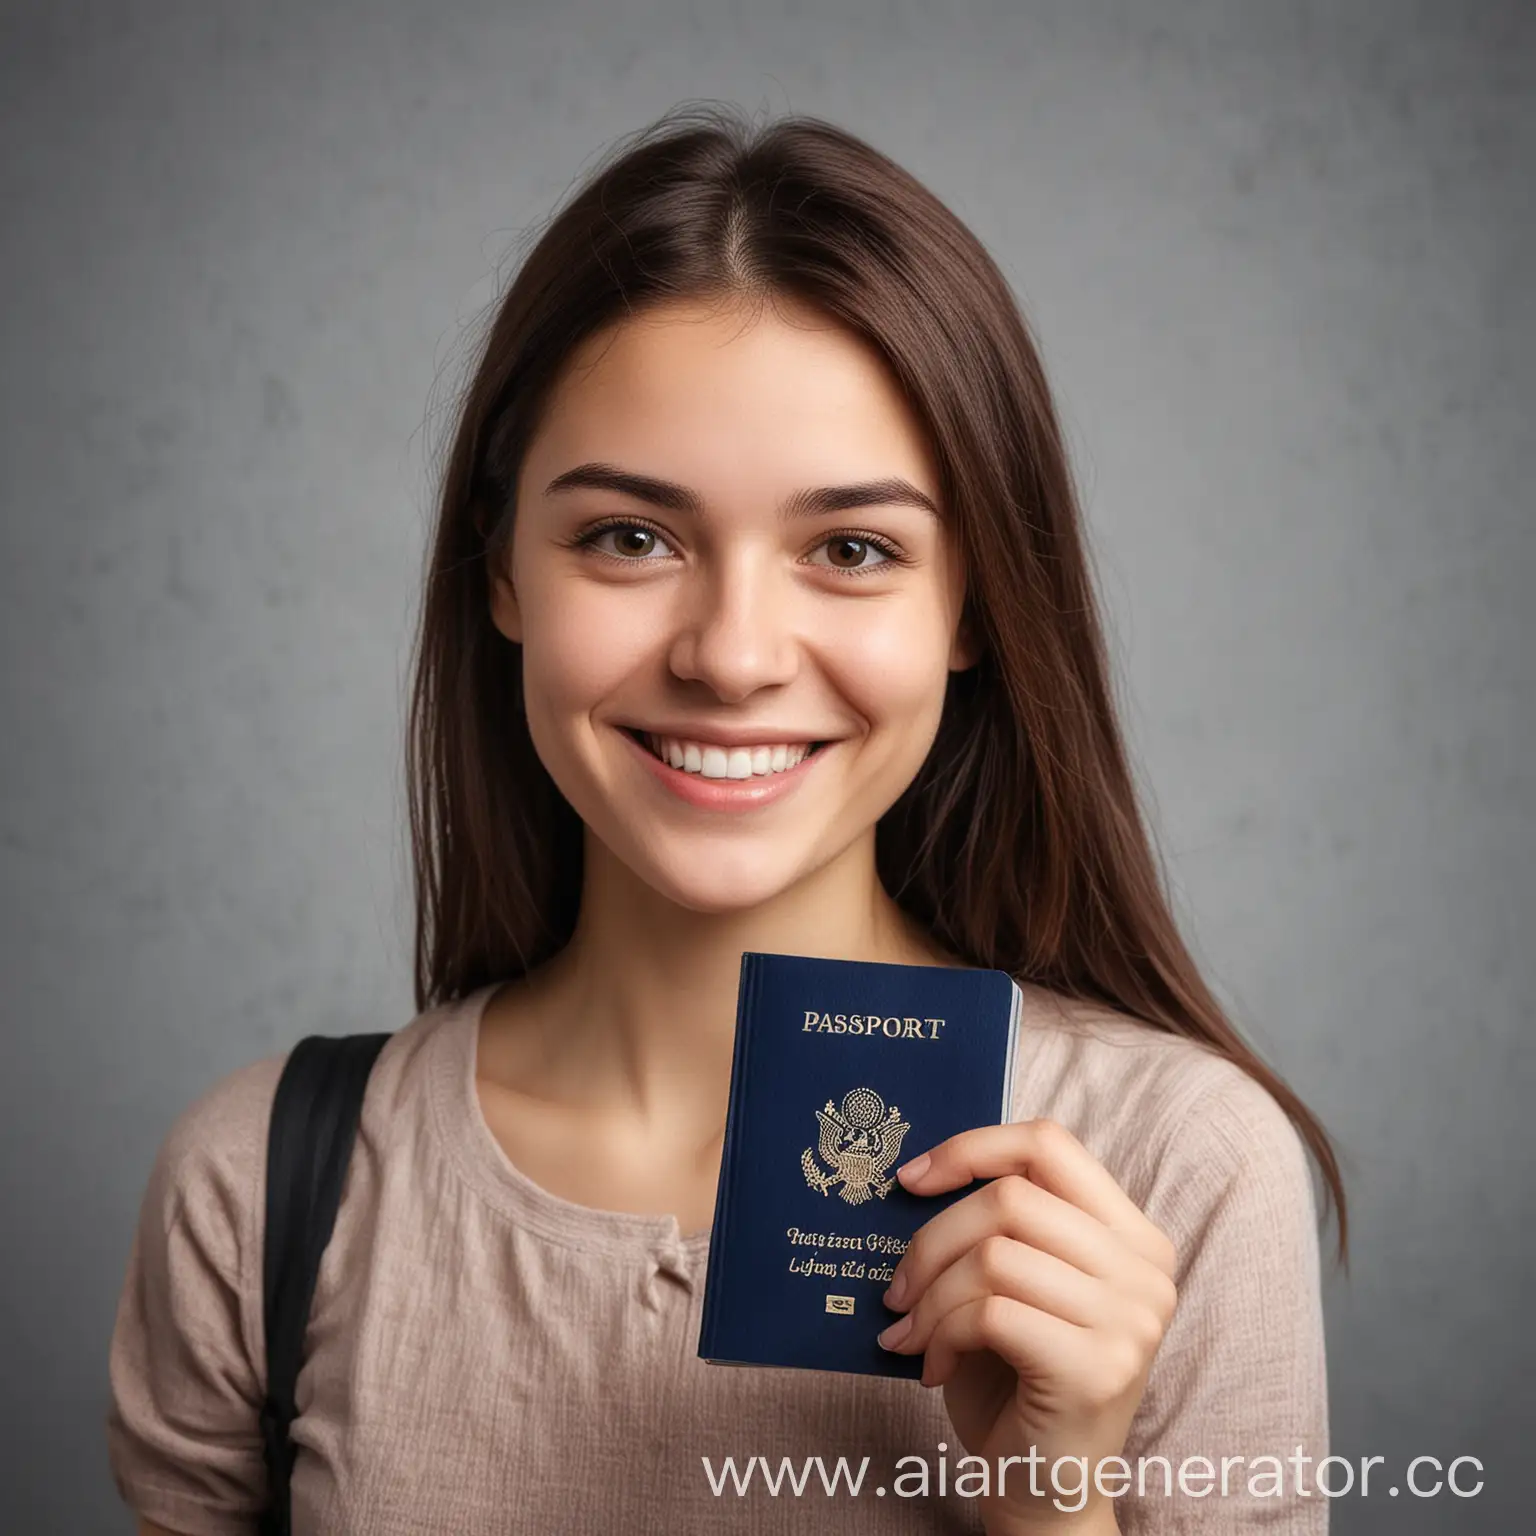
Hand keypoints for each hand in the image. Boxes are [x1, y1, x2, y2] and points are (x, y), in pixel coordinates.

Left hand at [876, 1119, 1177, 1534]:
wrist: (1047, 1495)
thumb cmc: (1016, 1380)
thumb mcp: (1018, 1285)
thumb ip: (997, 1226)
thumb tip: (915, 1173)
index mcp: (1132, 1234)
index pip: (1048, 1144)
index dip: (971, 1149)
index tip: (911, 1179)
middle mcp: (1144, 1270)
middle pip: (1010, 1199)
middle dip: (932, 1239)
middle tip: (897, 1288)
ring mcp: (1129, 1320)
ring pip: (994, 1256)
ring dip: (931, 1295)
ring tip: (909, 1331)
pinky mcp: (1096, 1368)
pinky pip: (989, 1313)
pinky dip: (941, 1336)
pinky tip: (932, 1368)